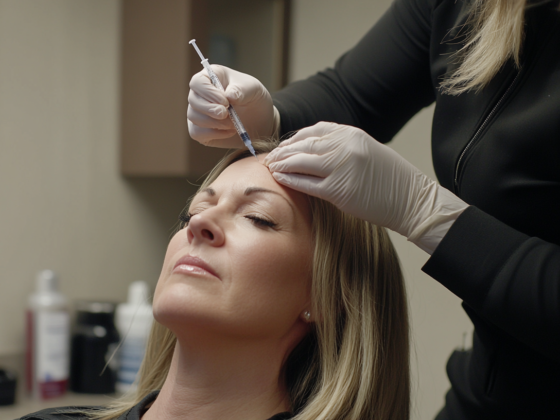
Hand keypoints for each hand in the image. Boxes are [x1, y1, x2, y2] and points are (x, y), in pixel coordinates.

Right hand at [188, 65, 277, 147]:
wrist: (258, 119)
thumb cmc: (252, 98)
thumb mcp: (252, 89)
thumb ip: (241, 90)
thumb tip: (229, 95)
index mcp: (210, 77)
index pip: (197, 82)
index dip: (208, 92)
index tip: (225, 101)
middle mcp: (200, 94)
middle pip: (193, 100)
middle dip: (209, 109)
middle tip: (226, 114)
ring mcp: (198, 112)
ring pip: (193, 117)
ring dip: (213, 122)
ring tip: (232, 123)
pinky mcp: (200, 129)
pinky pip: (197, 132)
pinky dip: (214, 134)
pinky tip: (229, 131)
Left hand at [264, 122, 467, 252]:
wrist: (411, 199)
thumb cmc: (391, 179)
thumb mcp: (368, 150)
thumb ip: (343, 146)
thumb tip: (314, 149)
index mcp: (353, 134)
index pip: (315, 130)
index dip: (295, 138)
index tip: (285, 145)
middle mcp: (345, 147)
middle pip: (304, 145)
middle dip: (284, 151)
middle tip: (271, 157)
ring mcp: (341, 168)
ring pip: (301, 162)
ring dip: (283, 164)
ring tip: (271, 167)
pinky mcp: (339, 191)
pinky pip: (307, 183)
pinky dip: (291, 180)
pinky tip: (280, 178)